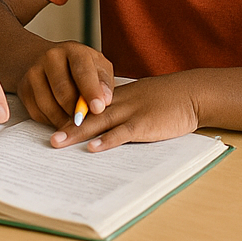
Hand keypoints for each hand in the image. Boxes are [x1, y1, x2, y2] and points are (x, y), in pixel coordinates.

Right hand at [15, 40, 114, 134]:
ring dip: (64, 120)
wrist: (46, 60)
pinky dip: (51, 121)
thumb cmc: (80, 67)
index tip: (99, 108)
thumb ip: (104, 82)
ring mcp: (34, 72)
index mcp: (74, 50)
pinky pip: (37, 113)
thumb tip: (105, 100)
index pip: (82, 70)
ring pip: (48, 104)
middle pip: (63, 90)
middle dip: (76, 111)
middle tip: (87, 124)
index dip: (91, 91)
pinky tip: (61, 120)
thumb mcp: (98, 67)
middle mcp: (51, 58)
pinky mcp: (23, 89)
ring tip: (76, 125)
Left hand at [52, 73, 200, 151]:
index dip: (71, 113)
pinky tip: (93, 148)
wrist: (193, 93)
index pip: (89, 102)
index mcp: (120, 95)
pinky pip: (123, 132)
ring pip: (99, 122)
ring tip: (58, 142)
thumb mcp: (143, 96)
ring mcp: (132, 112)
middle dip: (66, 124)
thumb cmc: (170, 98)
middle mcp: (121, 102)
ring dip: (77, 132)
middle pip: (88, 113)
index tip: (52, 122)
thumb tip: (108, 119)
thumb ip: (124, 106)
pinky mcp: (145, 123)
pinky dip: (108, 140)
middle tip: (48, 137)